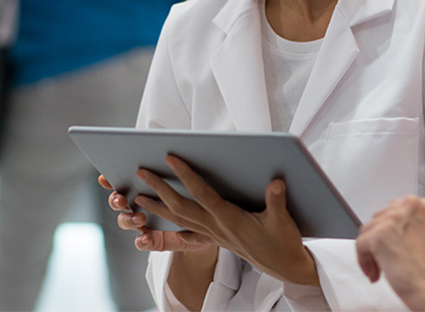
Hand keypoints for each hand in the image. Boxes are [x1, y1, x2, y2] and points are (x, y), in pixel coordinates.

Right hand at [99, 174, 216, 253]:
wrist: (216, 224)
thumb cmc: (200, 194)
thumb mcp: (190, 179)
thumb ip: (176, 169)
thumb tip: (171, 155)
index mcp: (143, 187)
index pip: (122, 181)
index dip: (109, 180)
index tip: (104, 178)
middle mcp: (140, 205)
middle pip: (119, 203)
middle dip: (116, 200)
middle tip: (121, 198)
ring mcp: (146, 223)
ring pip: (127, 221)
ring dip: (128, 219)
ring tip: (139, 218)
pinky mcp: (157, 240)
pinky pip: (143, 242)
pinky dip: (142, 241)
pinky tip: (145, 238)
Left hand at [133, 155, 318, 286]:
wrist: (285, 267)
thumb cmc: (283, 242)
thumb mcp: (283, 221)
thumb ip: (276, 201)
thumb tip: (276, 182)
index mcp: (229, 219)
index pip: (202, 194)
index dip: (186, 175)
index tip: (170, 158)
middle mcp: (216, 228)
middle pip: (180, 207)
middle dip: (159, 189)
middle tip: (140, 173)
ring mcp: (215, 236)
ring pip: (179, 221)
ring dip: (158, 209)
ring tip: (138, 198)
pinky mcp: (218, 241)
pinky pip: (190, 235)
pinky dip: (176, 229)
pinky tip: (166, 227)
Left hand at [355, 197, 424, 310]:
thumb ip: (414, 227)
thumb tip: (397, 232)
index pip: (396, 211)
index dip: (391, 231)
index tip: (393, 244)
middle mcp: (410, 207)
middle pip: (380, 218)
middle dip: (381, 240)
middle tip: (387, 258)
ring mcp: (394, 218)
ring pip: (368, 231)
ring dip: (372, 252)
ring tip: (381, 269)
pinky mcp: (380, 234)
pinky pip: (360, 245)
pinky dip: (364, 261)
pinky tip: (375, 273)